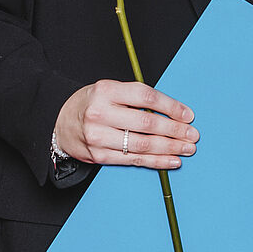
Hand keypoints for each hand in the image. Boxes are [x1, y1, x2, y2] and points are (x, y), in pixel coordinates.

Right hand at [54, 79, 198, 169]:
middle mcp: (100, 113)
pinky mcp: (98, 155)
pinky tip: (171, 160)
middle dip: (174, 131)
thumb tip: (174, 112)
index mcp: (106, 90)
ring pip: (142, 144)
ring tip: (186, 149)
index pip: (146, 97)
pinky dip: (155, 161)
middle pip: (146, 123)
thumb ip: (137, 98)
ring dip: (169, 148)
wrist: (60, 121)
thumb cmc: (93, 103)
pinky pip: (133, 160)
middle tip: (192, 135)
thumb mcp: (111, 90)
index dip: (171, 107)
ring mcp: (98, 136)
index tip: (188, 115)